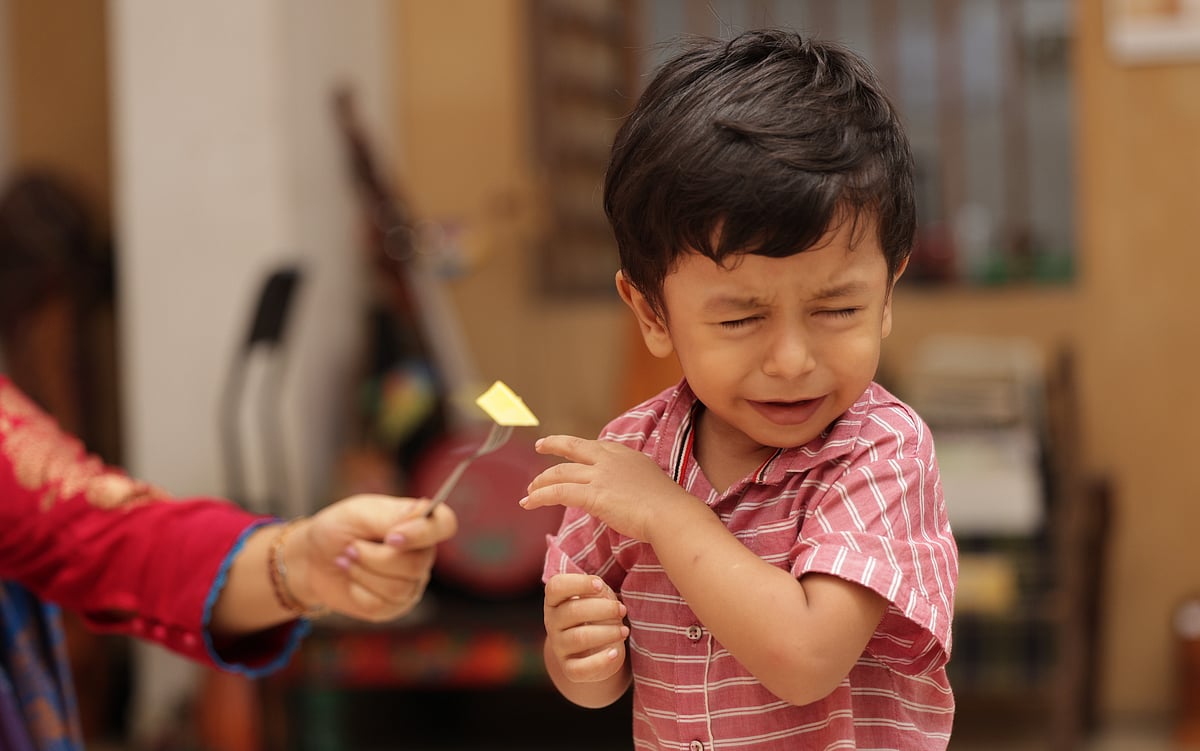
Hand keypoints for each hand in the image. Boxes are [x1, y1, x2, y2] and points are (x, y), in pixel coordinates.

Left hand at [287, 494, 457, 621]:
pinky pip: (382, 605)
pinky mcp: (395, 606)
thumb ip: (392, 515)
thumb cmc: (338, 529)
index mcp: (418, 523)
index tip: (392, 537)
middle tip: (350, 547)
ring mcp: (411, 582)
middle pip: (415, 564)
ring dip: (362, 572)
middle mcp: (422, 553)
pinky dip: (357, 591)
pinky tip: (350, 580)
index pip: (445, 524)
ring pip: (398, 587)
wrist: (312, 559)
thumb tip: (421, 517)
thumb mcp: (359, 514)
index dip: (423, 533)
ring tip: (346, 560)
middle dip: (373, 557)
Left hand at [521, 435, 690, 541]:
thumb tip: (623, 493)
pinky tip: (528, 503)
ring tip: (529, 492)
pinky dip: (539, 497)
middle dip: (552, 445)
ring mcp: (600, 475)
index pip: (592, 446)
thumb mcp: (649, 482)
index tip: (565, 446)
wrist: (671, 515)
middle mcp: (609, 459)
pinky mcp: (593, 495)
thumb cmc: (667, 505)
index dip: (575, 445)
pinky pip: (558, 493)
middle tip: (539, 446)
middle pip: (572, 448)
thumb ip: (631, 481)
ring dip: (540, 482)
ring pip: (560, 473)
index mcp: (624, 453)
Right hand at [544, 573, 628, 683]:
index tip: (600, 585)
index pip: (556, 587)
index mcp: (554, 600)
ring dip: (607, 632)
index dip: (579, 583)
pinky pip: (581, 668)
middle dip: (603, 609)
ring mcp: (559, 647)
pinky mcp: (570, 669)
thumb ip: (598, 591)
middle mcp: (551, 622)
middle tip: (622, 610)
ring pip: (579, 638)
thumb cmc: (596, 613)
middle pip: (572, 611)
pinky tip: (615, 652)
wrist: (594, 648)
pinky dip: (601, 660)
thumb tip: (601, 590)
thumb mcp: (597, 597)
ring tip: (624, 631)